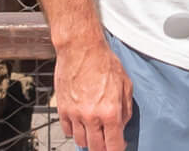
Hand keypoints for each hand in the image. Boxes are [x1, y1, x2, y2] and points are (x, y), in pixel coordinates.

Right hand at [55, 34, 133, 150]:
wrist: (80, 48)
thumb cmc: (103, 61)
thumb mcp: (125, 84)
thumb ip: (126, 109)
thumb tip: (123, 126)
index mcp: (110, 112)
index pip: (114, 145)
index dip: (118, 150)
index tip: (119, 148)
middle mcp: (91, 117)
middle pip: (97, 148)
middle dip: (104, 148)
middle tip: (107, 141)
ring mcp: (75, 114)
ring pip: (81, 142)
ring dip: (89, 140)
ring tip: (94, 131)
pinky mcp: (62, 109)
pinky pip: (67, 131)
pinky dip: (75, 131)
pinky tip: (81, 122)